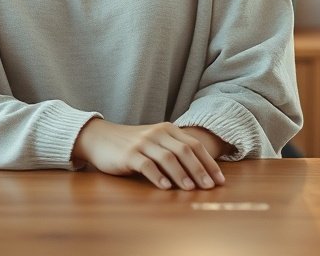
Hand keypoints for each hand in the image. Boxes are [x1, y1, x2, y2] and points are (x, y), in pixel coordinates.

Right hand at [72, 119, 226, 190]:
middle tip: (209, 187)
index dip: (209, 162)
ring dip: (181, 174)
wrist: (100, 138)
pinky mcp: (128, 155)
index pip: (194, 145)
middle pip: (184, 151)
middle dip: (200, 170)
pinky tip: (165, 187)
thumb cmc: (132, 144)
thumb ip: (174, 150)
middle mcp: (157, 133)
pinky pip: (146, 166)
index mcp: (167, 129)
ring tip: (191, 189)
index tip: (220, 180)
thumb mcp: (155, 141)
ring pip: (167, 158)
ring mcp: (143, 143)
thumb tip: (201, 172)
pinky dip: (158, 177)